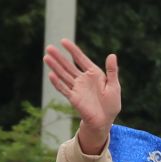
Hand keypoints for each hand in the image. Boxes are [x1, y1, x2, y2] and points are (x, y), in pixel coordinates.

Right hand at [44, 39, 120, 153]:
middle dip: (59, 57)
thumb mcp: (114, 86)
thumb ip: (112, 71)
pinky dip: (57, 82)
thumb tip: (112, 55)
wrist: (105, 120)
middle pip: (68, 65)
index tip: (63, 41)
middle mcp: (83, 79)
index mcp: (93, 73)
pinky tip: (51, 75)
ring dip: (55, 67)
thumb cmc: (111, 104)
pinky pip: (64, 89)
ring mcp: (77, 88)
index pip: (80, 58)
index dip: (72, 50)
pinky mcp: (73, 98)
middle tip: (49, 48)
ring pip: (63, 75)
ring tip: (46, 57)